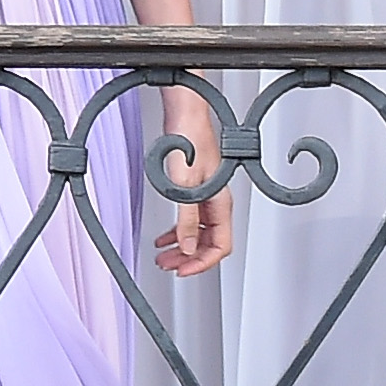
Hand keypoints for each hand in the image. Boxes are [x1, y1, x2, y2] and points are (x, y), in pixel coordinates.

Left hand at [152, 85, 232, 277]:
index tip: (183, 271)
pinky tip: (165, 237)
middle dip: (189, 259)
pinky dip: (178, 231)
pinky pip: (191, 219)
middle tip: (169, 267)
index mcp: (221, 204)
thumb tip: (187, 247)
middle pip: (209, 243)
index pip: (220, 246)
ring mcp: (207, 196)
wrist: (186, 115)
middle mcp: (217, 202)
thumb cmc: (190, 141)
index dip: (202, 263)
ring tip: (164, 256)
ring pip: (198, 233)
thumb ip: (186, 219)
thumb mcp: (185, 186)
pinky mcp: (196, 189)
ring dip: (182, 247)